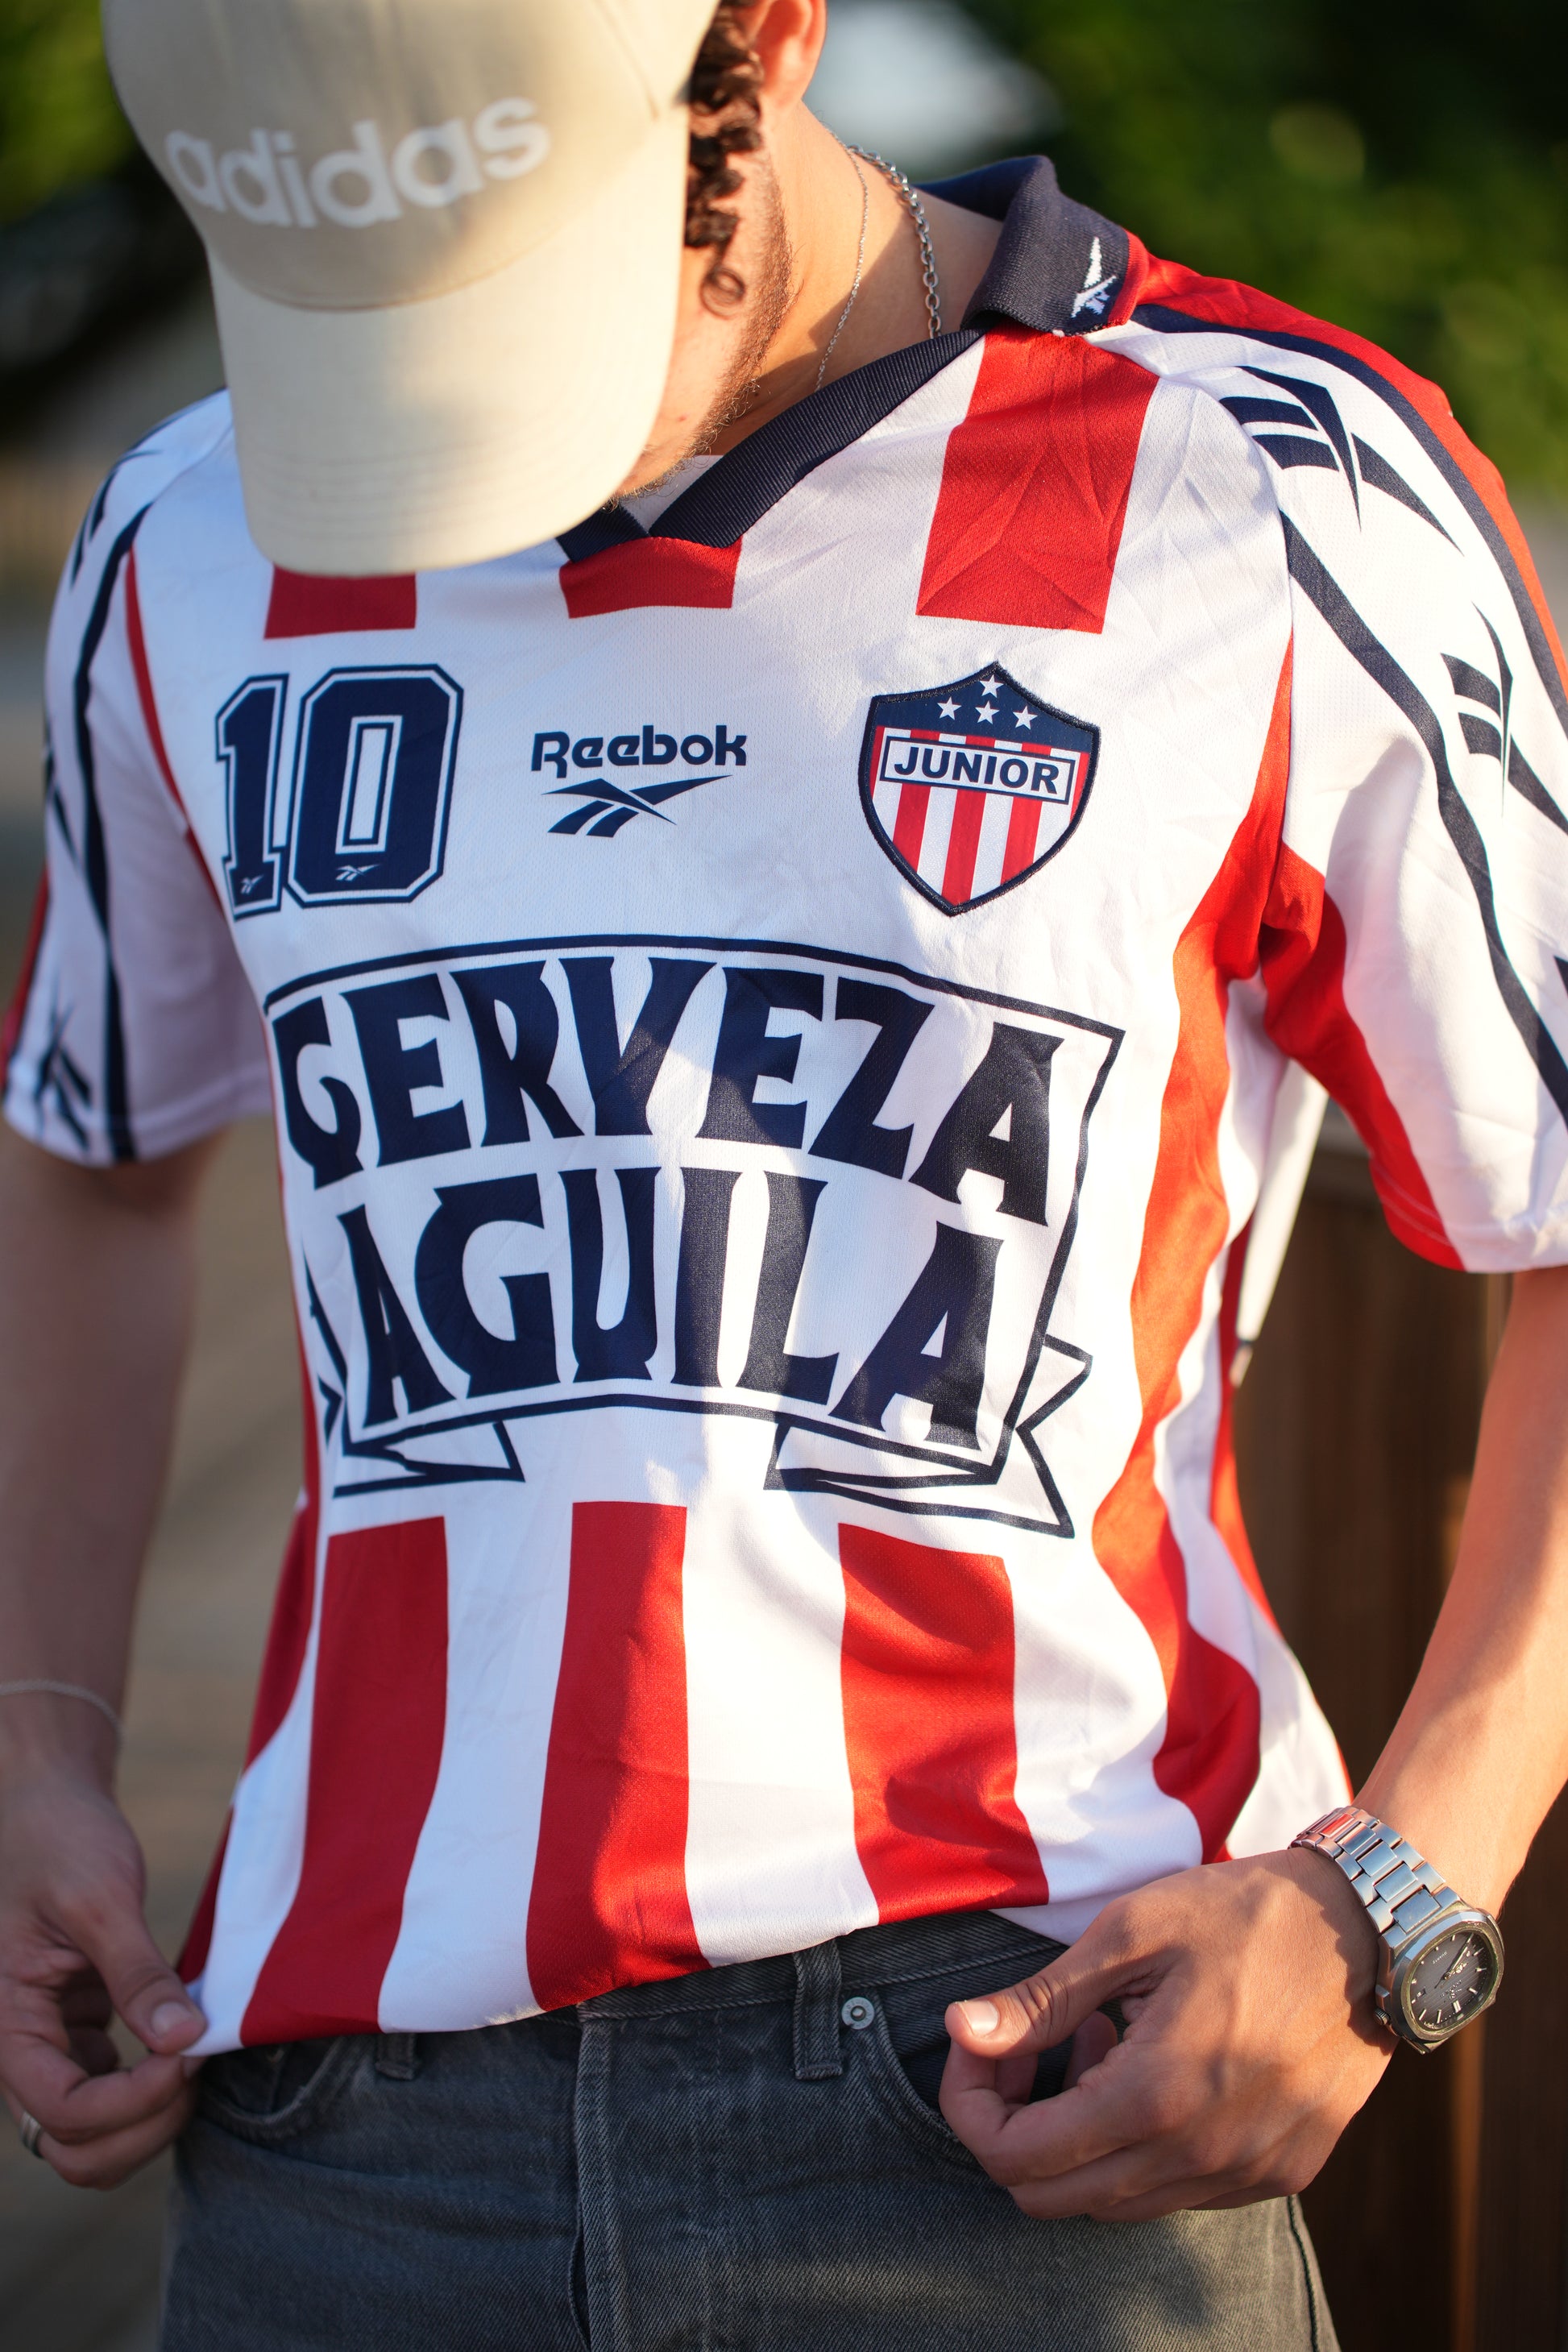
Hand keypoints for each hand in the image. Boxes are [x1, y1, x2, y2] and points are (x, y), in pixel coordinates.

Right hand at [0, 1763, 204, 2186]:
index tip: (187, 2056)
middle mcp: (19, 2048)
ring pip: (93, 2131)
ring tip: (196, 2055)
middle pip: (73, 2147)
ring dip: (149, 2116)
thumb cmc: (60, 1838)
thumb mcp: (100, 1898)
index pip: (62, 2112)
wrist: (47, 1802)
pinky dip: (151, 2083)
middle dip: (141, 2129)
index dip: (130, 2103)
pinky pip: (111, 2088)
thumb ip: (137, 1974)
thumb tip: (183, 2042)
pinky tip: (186, 2037)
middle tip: (195, 2068)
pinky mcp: (80, 2028)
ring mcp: (50, 2042)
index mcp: (5, 2023)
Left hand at [940, 1849, 1392, 2221]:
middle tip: (1042, 2044)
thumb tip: (962, 2030)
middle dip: (1018, 2127)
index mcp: (1153, 2096)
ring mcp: (1245, 2176)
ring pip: (1114, 2202)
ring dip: (1085, 2136)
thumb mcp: (1131, 1932)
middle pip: (1053, 2199)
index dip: (972, 2104)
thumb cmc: (1246, 1914)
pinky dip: (1144, 2145)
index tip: (982, 2043)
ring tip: (1108, 2041)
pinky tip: (1163, 2066)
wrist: (1372, 1930)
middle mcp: (1198, 2158)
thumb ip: (1042, 1999)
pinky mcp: (1280, 2174)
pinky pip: (1177, 2191)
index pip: (1016, 2158)